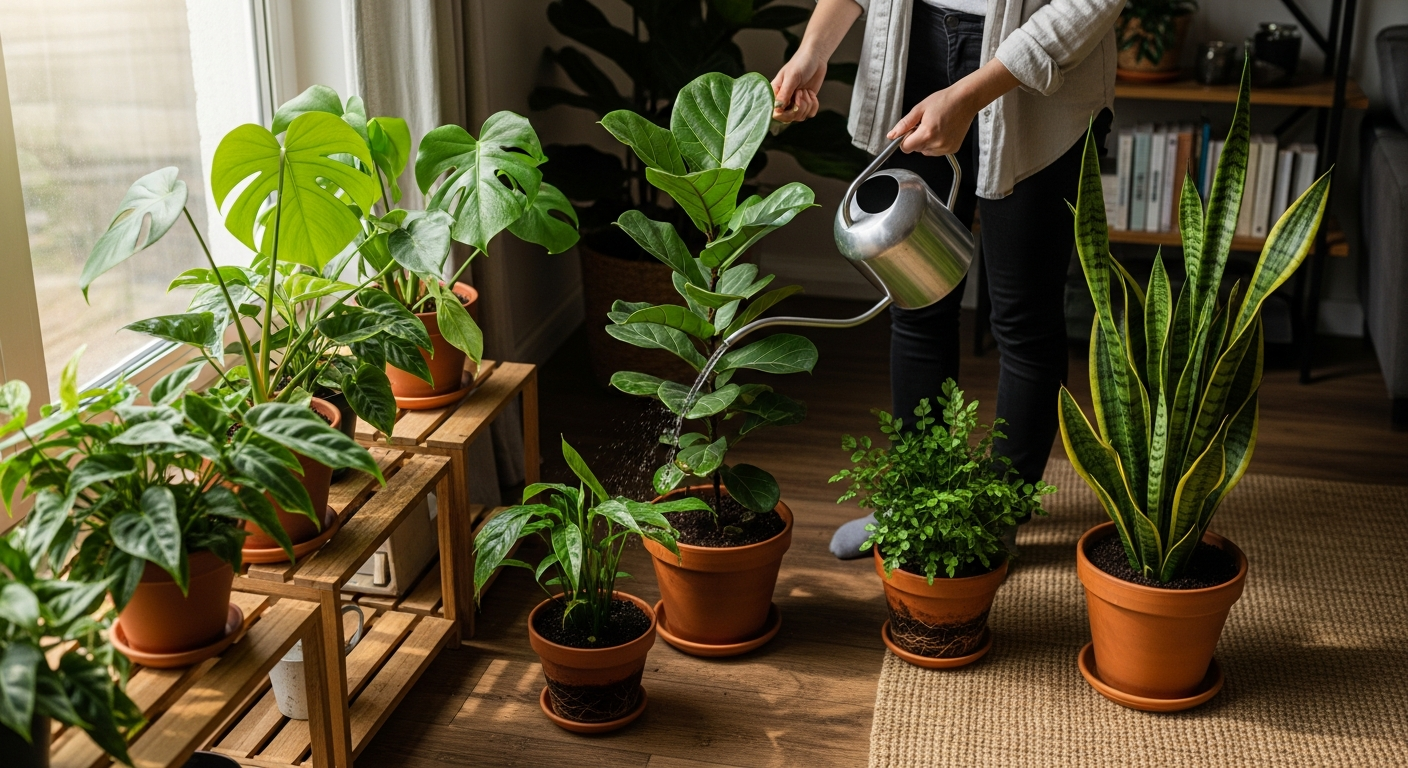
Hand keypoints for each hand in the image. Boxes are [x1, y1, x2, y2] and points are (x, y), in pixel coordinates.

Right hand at [772, 51, 825, 122]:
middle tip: (801, 92)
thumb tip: (776, 110)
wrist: (815, 58)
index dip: (785, 113)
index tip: (793, 100)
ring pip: (800, 117)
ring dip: (807, 104)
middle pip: (789, 118)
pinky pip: (810, 114)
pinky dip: (814, 105)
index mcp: (775, 94)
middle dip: (799, 106)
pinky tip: (811, 94)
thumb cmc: (800, 63)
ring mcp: (794, 104)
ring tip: (805, 90)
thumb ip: (784, 94)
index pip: (775, 114)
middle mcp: (783, 101)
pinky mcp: (805, 104)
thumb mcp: (792, 77)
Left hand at [888, 59, 1021, 155]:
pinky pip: (937, 151)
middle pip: (916, 149)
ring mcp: (946, 148)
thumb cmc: (945, 101)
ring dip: (926, 141)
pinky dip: (936, 143)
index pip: (905, 148)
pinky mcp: (952, 149)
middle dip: (917, 138)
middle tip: (926, 123)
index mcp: (927, 133)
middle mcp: (937, 144)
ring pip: (926, 151)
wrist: (965, 100)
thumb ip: (904, 124)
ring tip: (936, 125)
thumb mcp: (919, 109)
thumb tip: (892, 135)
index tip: (911, 130)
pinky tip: (943, 130)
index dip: (905, 139)